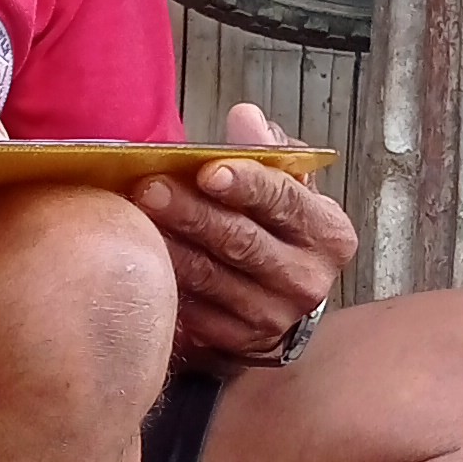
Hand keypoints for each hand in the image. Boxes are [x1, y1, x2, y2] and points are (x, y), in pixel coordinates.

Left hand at [132, 100, 355, 369]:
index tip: (206, 169)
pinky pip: (194, 312)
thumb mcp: (288, 187)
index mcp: (328, 233)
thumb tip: (245, 118)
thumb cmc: (279, 230)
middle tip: (149, 188)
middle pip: (242, 240)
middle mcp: (308, 279)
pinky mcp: (240, 343)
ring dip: (169, 246)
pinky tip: (140, 261)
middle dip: (191, 212)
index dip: (246, 183)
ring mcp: (274, 316)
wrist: (284, 303)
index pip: (285, 201)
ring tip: (135, 218)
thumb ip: (267, 151)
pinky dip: (167, 284)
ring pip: (211, 277)